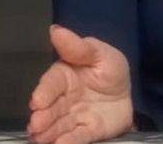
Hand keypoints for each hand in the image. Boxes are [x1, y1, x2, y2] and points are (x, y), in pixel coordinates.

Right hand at [26, 24, 133, 143]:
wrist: (126, 94)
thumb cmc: (109, 69)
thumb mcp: (101, 54)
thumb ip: (79, 47)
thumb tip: (55, 30)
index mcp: (64, 76)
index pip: (51, 83)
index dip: (44, 91)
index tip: (36, 101)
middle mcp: (63, 99)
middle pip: (51, 108)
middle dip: (42, 117)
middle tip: (36, 125)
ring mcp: (73, 117)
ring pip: (59, 125)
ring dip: (49, 132)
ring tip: (42, 139)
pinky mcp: (86, 132)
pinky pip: (77, 137)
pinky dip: (69, 141)